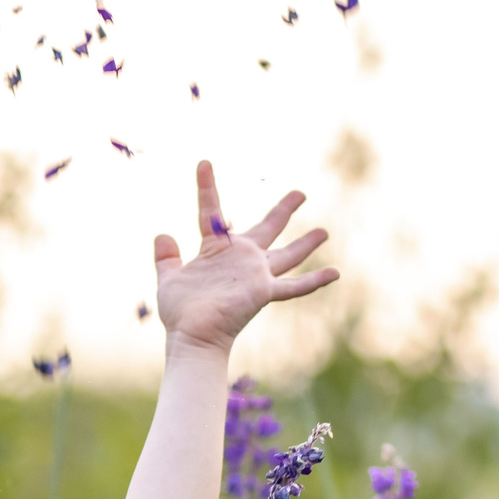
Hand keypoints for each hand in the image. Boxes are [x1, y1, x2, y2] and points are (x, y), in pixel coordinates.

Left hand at [151, 160, 336, 353]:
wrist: (192, 336)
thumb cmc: (181, 313)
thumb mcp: (169, 279)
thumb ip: (166, 257)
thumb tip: (163, 234)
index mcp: (217, 251)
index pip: (212, 212)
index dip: (206, 187)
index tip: (203, 162)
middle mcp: (241, 259)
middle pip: (268, 227)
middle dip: (284, 210)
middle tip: (300, 192)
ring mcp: (255, 274)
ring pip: (287, 253)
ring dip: (306, 243)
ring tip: (324, 231)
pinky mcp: (263, 290)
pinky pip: (294, 285)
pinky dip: (315, 280)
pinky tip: (335, 272)